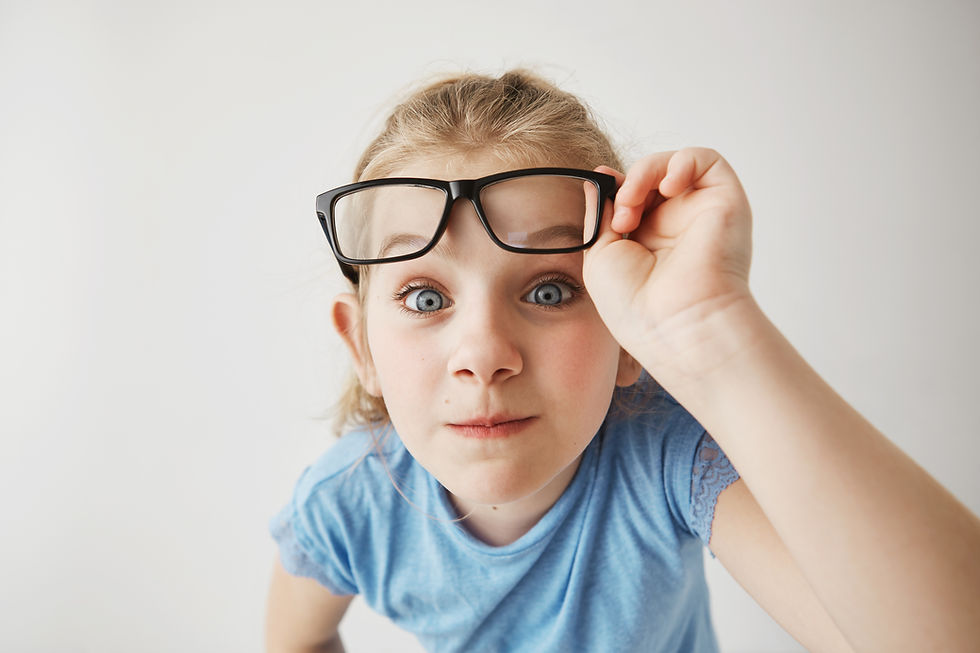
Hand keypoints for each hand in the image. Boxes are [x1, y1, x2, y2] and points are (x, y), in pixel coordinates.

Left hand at [582, 148, 754, 373]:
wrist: (676, 326)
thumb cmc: (636, 306)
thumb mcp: (600, 257)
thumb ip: (599, 216)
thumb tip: (598, 179)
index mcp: (648, 242)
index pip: (633, 196)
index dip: (615, 188)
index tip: (599, 192)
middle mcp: (677, 226)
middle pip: (650, 179)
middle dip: (626, 187)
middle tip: (619, 218)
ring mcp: (701, 214)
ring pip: (673, 165)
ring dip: (646, 173)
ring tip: (632, 205)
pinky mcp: (725, 202)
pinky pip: (707, 160)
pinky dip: (682, 161)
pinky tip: (668, 186)